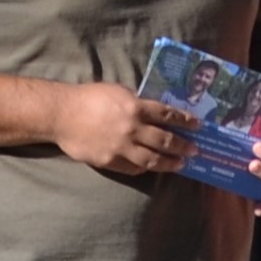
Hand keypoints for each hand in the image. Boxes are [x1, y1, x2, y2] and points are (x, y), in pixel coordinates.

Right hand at [51, 83, 200, 174]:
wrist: (62, 114)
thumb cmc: (90, 98)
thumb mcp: (117, 91)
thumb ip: (137, 102)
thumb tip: (156, 112)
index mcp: (135, 107)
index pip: (167, 115)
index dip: (185, 121)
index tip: (198, 126)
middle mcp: (131, 128)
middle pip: (164, 140)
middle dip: (183, 145)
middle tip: (194, 150)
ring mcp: (121, 147)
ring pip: (152, 159)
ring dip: (170, 162)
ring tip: (180, 164)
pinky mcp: (110, 161)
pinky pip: (133, 168)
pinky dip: (146, 168)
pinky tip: (153, 168)